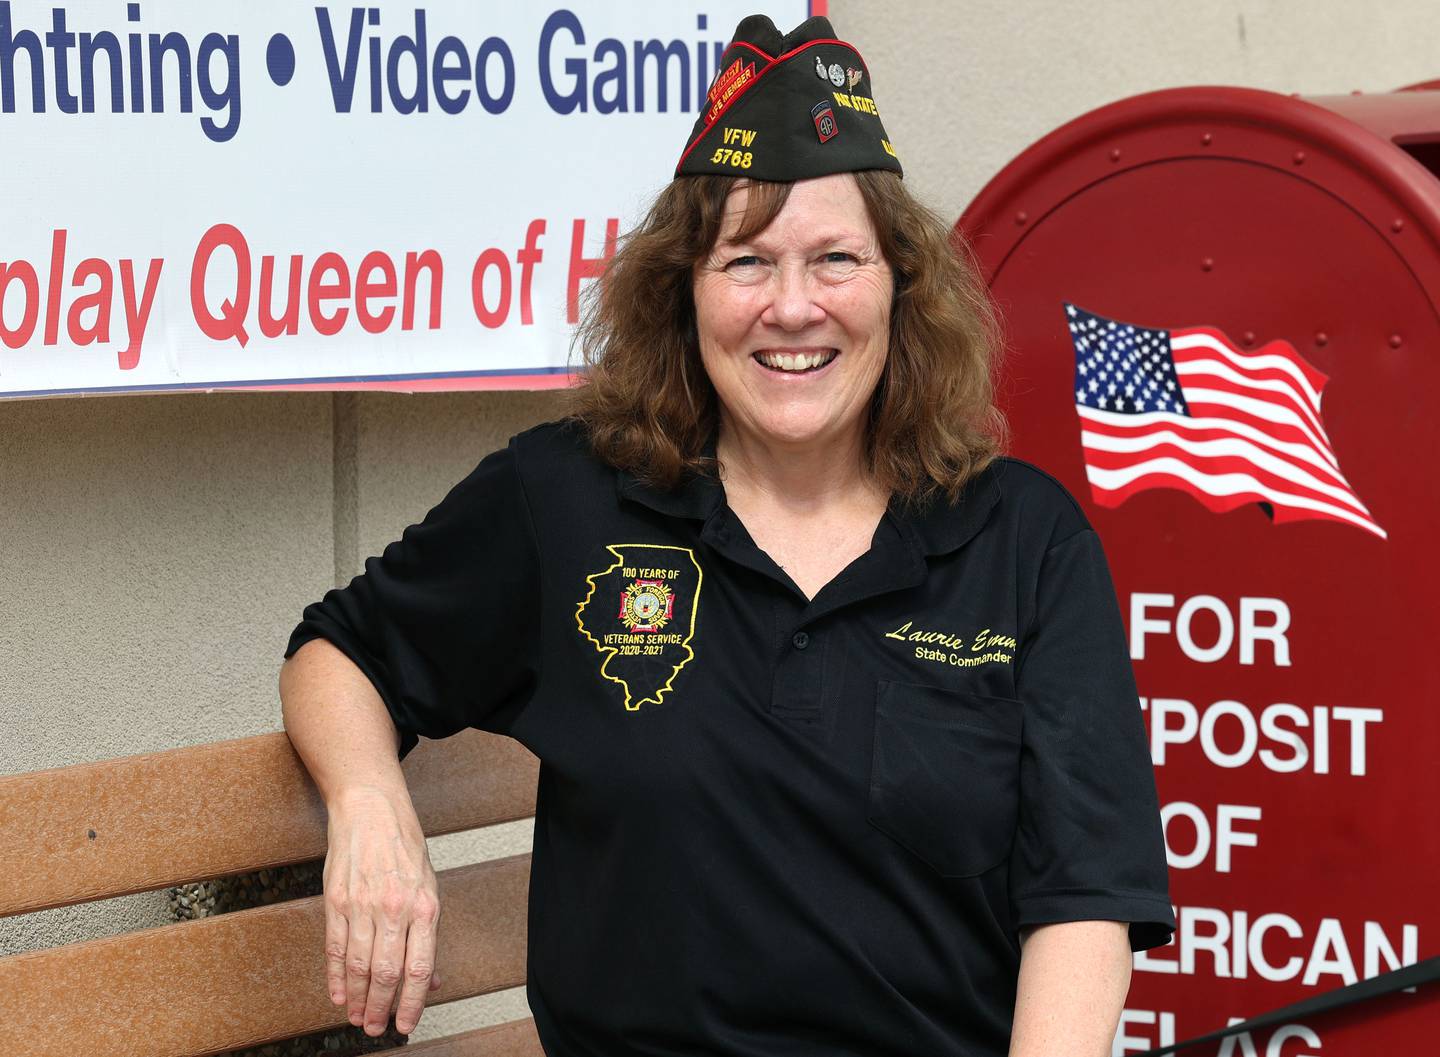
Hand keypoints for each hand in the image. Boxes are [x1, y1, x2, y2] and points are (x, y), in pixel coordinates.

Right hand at [322, 787, 442, 1035]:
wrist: (371, 808)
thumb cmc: (404, 846)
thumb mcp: (429, 885)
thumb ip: (428, 933)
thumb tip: (432, 978)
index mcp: (424, 905)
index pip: (419, 968)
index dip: (412, 1002)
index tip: (406, 1024)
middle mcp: (394, 907)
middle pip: (386, 972)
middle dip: (380, 1007)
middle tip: (375, 1028)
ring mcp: (363, 905)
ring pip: (358, 965)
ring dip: (357, 998)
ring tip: (357, 1018)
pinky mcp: (337, 900)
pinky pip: (335, 947)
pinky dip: (335, 976)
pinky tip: (338, 994)